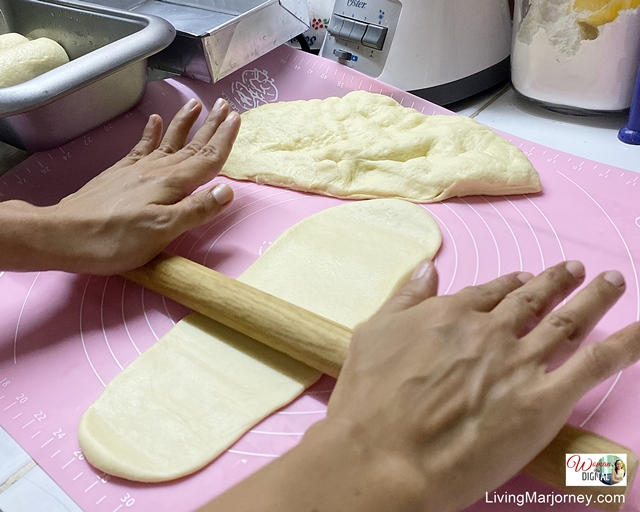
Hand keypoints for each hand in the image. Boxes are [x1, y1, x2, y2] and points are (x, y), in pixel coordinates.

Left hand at [25, 98, 238, 274]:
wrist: (63, 235)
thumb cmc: (115, 239)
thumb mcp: (163, 231)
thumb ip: (196, 209)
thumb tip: (228, 189)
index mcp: (172, 184)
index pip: (207, 158)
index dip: (224, 139)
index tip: (237, 118)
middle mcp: (157, 171)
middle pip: (191, 145)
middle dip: (211, 125)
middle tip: (226, 105)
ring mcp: (136, 170)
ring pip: (169, 141)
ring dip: (185, 123)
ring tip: (196, 103)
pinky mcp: (119, 174)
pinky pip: (141, 147)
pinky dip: (151, 132)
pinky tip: (155, 120)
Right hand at [323, 261, 639, 510]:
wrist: (383, 453)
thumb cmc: (369, 399)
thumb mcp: (372, 333)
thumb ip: (404, 297)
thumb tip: (427, 268)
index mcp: (451, 314)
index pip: (490, 292)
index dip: (510, 284)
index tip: (524, 279)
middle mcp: (490, 330)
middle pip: (532, 300)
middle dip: (556, 282)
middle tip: (576, 270)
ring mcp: (519, 362)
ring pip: (567, 321)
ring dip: (593, 298)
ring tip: (610, 282)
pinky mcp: (543, 400)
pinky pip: (595, 363)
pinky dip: (626, 343)